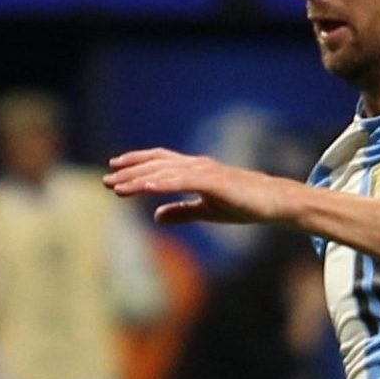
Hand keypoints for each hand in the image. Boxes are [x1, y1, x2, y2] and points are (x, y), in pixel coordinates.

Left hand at [104, 149, 296, 225]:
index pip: (159, 162)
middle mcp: (196, 166)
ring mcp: (204, 171)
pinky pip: (182, 180)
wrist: (273, 202)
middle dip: (129, 173)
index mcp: (194, 170)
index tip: (114, 170)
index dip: (136, 164)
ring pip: (164, 172)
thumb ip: (181, 212)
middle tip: (106, 181)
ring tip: (118, 187)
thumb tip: (156, 216)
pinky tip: (145, 188)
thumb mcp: (206, 211)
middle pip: (156, 165)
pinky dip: (162, 182)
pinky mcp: (213, 181)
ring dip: (139, 179)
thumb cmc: (244, 205)